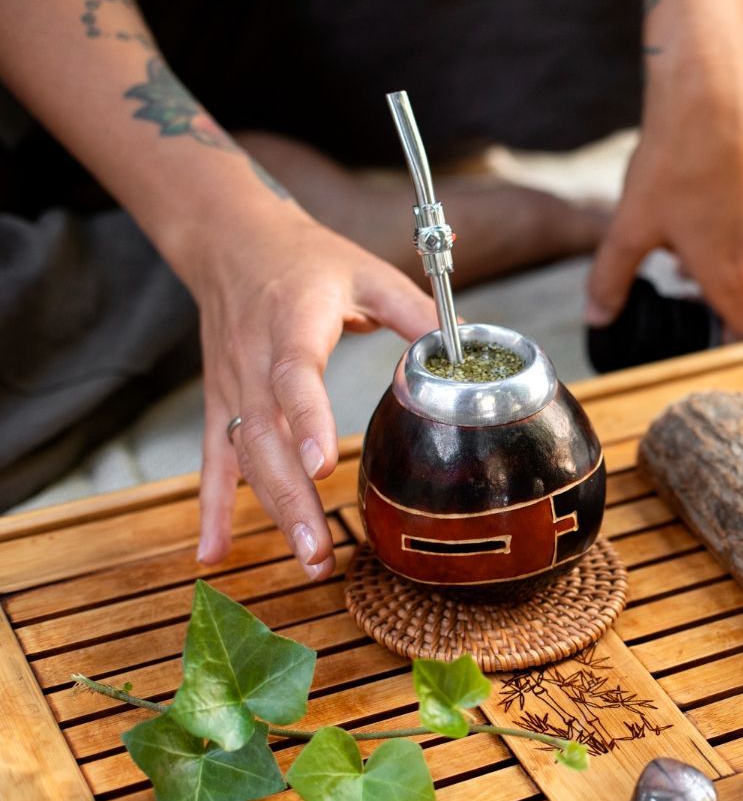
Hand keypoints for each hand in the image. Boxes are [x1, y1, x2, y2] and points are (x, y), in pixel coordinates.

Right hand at [186, 210, 435, 578]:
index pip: (295, 375)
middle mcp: (254, 361)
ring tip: (308, 559)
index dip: (306, 420)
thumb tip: (472, 349)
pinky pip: (215, 462)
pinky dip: (213, 510)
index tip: (321, 465)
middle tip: (320, 549)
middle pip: (266, 436)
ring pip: (245, 458)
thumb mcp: (368, 272)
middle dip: (293, 498)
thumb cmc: (307, 259)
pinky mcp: (221, 403)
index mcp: (293, 323)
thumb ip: (418, 314)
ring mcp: (232, 387)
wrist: (230, 241)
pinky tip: (215, 554)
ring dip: (272, 512)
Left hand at [586, 54, 742, 339]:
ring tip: (696, 254)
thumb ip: (611, 279)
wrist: (713, 86)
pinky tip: (716, 211)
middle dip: (736, 313)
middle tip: (697, 305)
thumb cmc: (674, 157)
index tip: (715, 348)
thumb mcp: (630, 224)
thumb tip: (596, 316)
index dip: (738, 351)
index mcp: (734, 274)